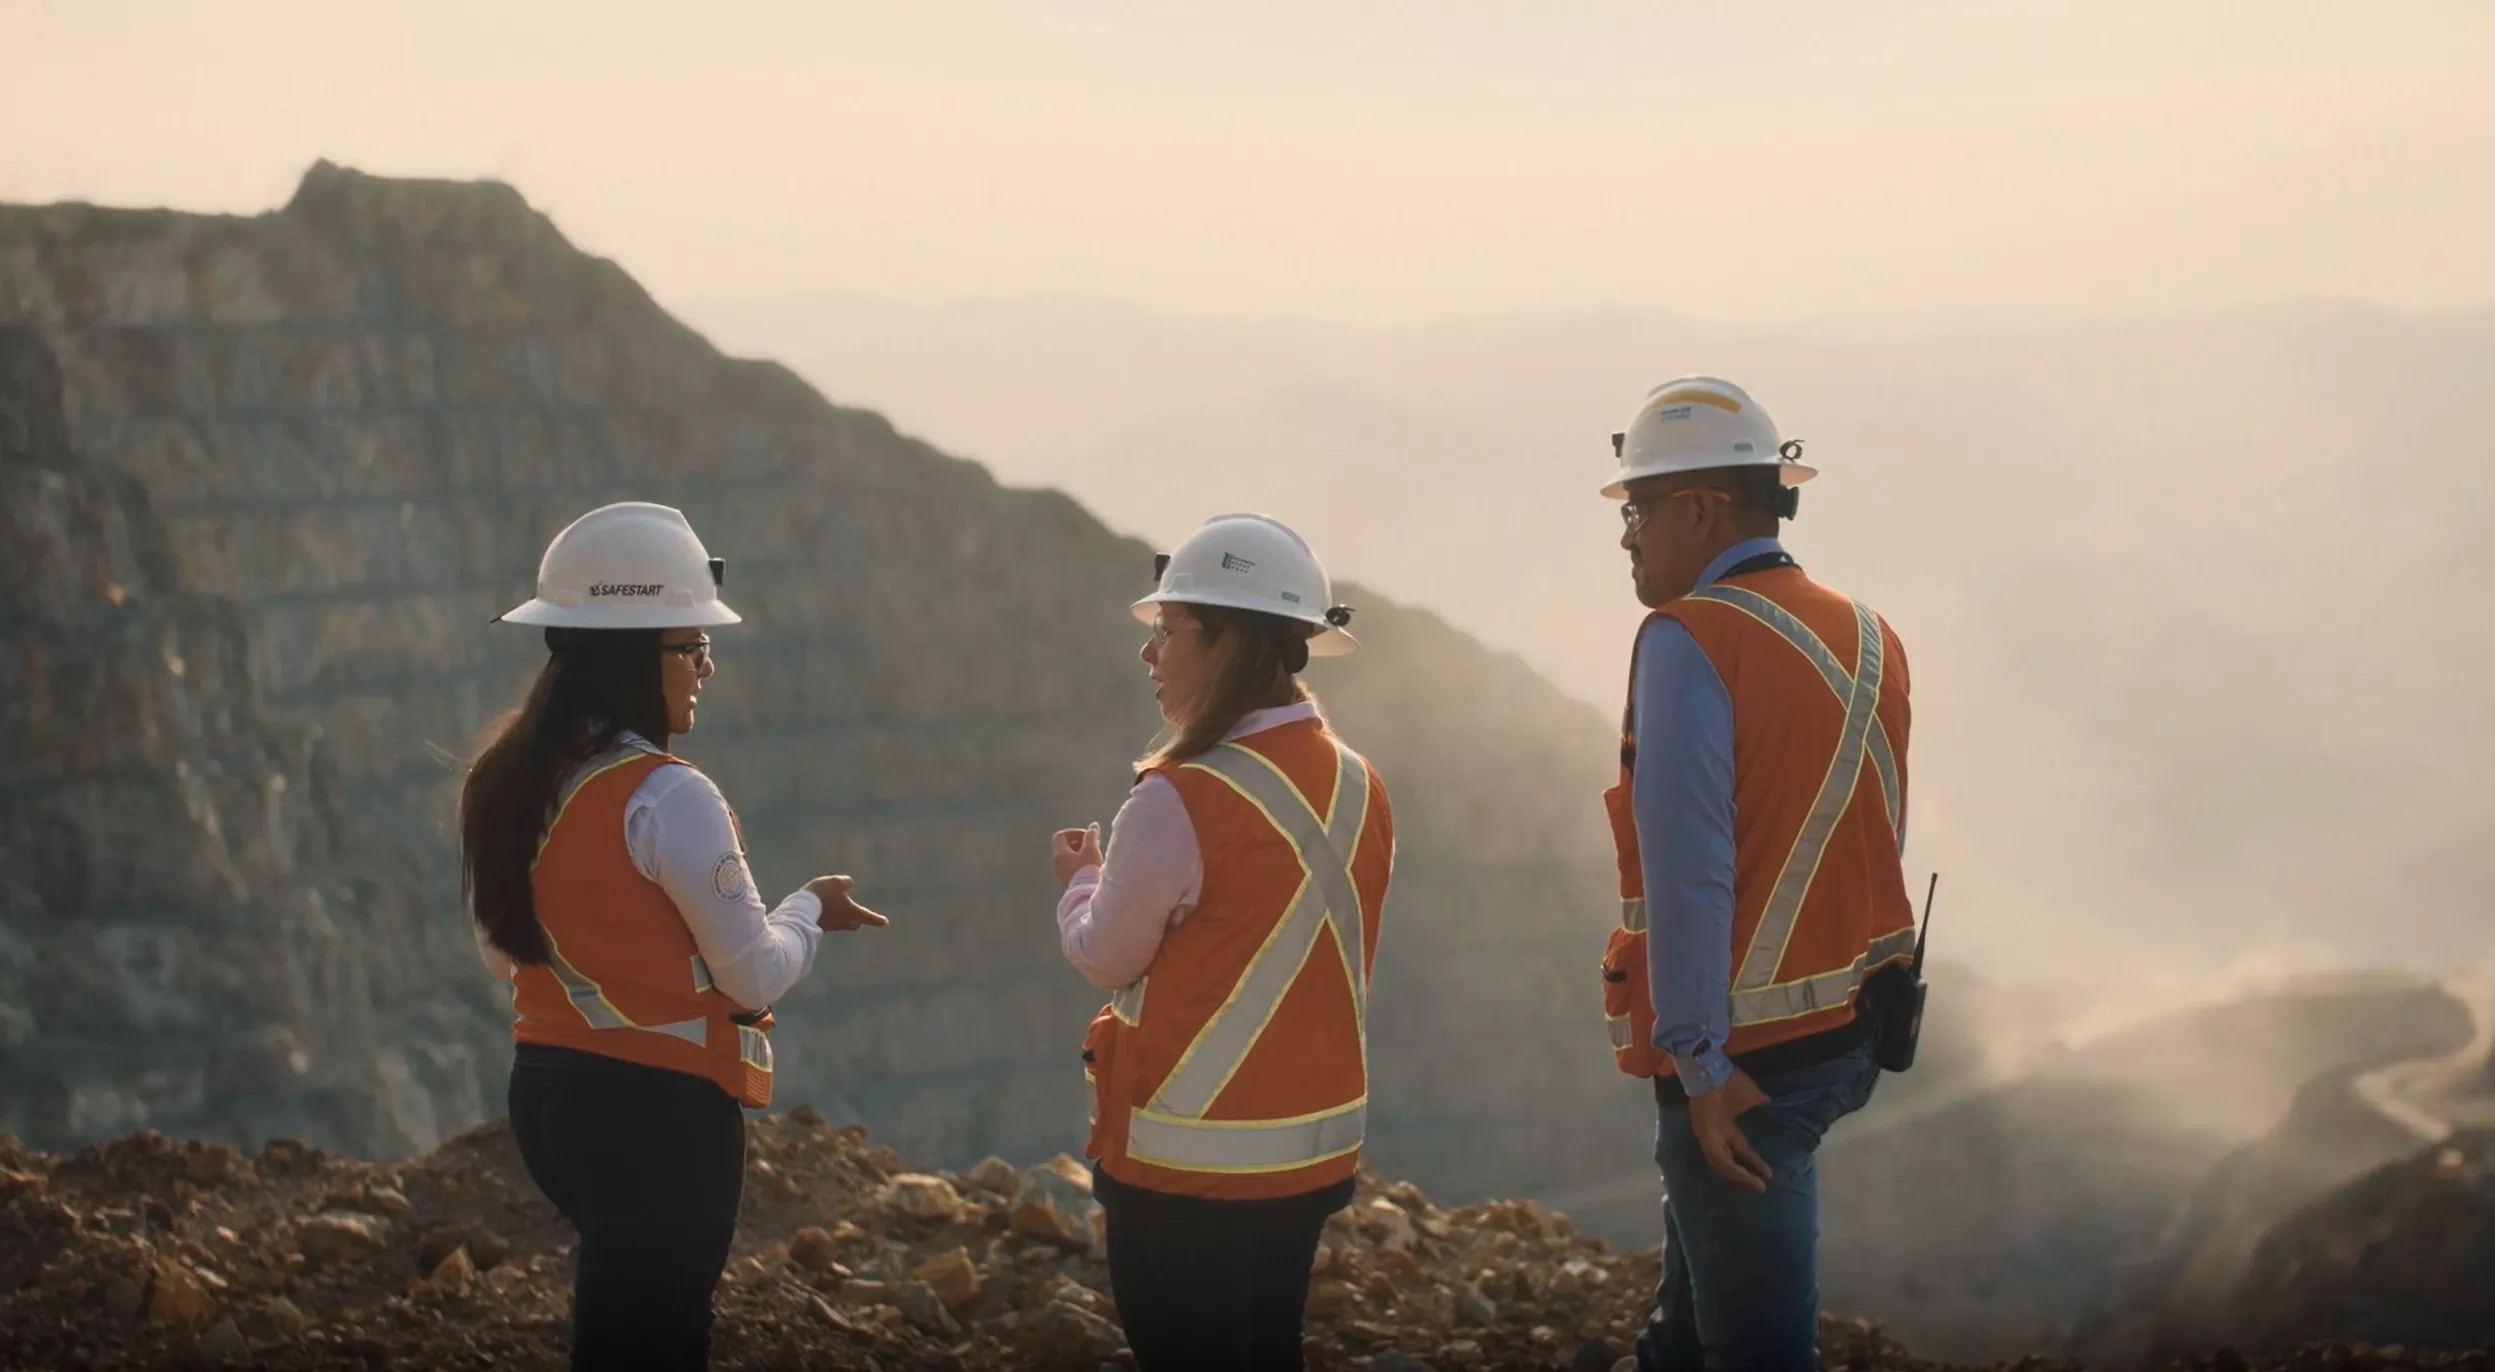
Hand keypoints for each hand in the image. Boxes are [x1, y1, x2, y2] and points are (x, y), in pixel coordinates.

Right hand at [803, 875, 887, 930]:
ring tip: (833, 903)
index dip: (876, 919)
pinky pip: (827, 920)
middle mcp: (843, 922)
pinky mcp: (819, 925)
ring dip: (839, 915)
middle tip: (860, 918)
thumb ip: (846, 882)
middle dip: (857, 920)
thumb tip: (847, 885)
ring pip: (839, 922)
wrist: (801, 909)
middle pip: (854, 923)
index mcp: (852, 913)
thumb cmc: (823, 895)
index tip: (885, 922)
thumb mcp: (837, 882)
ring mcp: (830, 926)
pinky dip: (827, 914)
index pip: (868, 916)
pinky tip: (821, 906)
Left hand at [1052, 824, 1102, 885]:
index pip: (1060, 836)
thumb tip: (1093, 826)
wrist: (1087, 894)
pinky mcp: (1069, 881)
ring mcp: (1062, 873)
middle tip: (1092, 844)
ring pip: (1069, 857)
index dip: (1073, 832)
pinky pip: (1072, 867)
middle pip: (1064, 847)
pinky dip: (1080, 862)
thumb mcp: (1091, 849)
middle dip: (1079, 842)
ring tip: (1094, 855)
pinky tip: (1092, 866)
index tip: (1086, 835)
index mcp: (1059, 854)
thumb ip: (1091, 836)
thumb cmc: (1088, 870)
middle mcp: (1057, 863)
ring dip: (1081, 853)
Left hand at [1685, 1068, 1772, 1193]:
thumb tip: (1769, 1102)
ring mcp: (1709, 1136)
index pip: (1742, 1150)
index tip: (1769, 1174)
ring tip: (1753, 1184)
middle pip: (1730, 1162)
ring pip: (1721, 1164)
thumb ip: (1760, 1102)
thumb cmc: (1729, 1082)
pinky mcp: (1705, 1135)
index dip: (1755, 1162)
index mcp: (1726, 1126)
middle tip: (1760, 1187)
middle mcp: (1716, 1134)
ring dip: (1738, 1175)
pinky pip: (1716, 1157)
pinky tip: (1741, 1174)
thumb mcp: (1751, 1095)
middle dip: (1745, 1175)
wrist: (1712, 1071)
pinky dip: (1728, 1166)